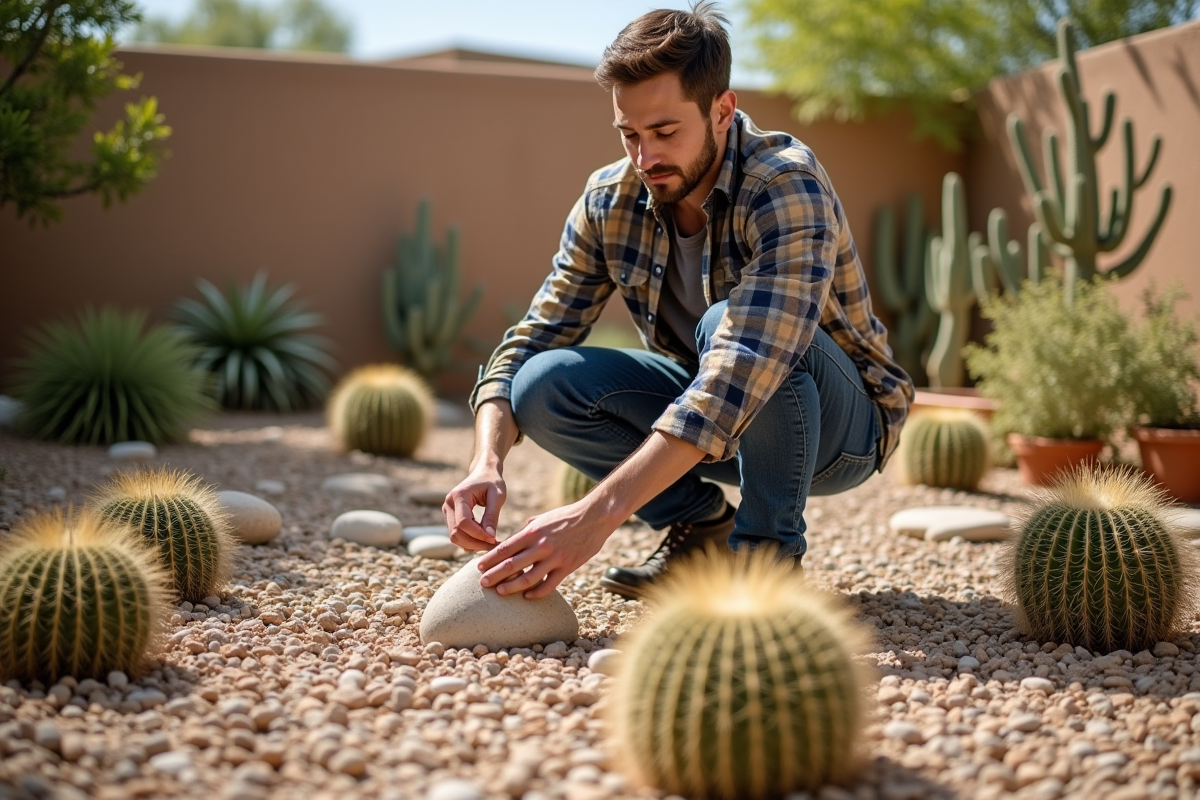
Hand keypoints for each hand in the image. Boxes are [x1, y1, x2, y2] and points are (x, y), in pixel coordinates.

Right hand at [442, 467, 504, 550]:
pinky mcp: (450, 516)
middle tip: (494, 545)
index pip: (463, 522)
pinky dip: (469, 541)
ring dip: (471, 544)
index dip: (478, 534)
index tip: (494, 539)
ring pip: (454, 537)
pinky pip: (456, 534)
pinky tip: (483, 540)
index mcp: (459, 495)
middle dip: (475, 543)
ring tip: (490, 543)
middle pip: (456, 533)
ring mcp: (447, 510)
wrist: (483, 473)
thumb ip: (492, 516)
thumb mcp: (498, 496)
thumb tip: (490, 537)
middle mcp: (449, 503)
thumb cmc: (492, 481)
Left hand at [475, 502, 612, 598]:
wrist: (595, 516)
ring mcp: (555, 557)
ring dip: (511, 587)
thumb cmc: (567, 516)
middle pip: (512, 564)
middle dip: (494, 575)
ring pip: (528, 578)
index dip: (489, 559)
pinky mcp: (568, 567)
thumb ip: (527, 530)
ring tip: (500, 592)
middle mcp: (541, 545)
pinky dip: (536, 593)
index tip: (479, 567)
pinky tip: (527, 596)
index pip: (505, 548)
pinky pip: (549, 585)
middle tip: (482, 583)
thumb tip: (513, 540)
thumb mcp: (543, 518)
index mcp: (533, 531)